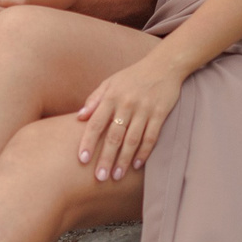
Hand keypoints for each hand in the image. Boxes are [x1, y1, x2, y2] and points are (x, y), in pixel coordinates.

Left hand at [74, 53, 185, 180]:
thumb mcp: (110, 83)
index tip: (82, 159)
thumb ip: (94, 99)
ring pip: (132, 139)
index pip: (96, 123)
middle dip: (106, 158)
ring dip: (124, 160)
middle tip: (99, 177)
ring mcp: (144, 109)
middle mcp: (126, 104)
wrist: (163, 65)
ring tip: (116, 175)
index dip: (88, 142)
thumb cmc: (132, 76)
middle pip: (114, 136)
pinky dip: (144, 152)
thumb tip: (78, 117)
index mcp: (111, 96)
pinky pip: (151, 136)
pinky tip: (137, 165)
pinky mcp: (160, 113)